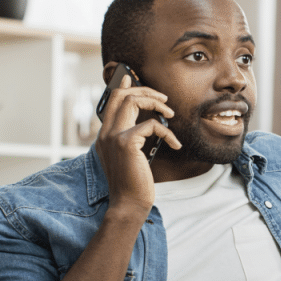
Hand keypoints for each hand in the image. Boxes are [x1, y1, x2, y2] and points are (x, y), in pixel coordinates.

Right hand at [95, 71, 180, 211]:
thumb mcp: (129, 158)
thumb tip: (143, 125)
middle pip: (121, 95)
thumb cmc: (133, 184)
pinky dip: (167, 132)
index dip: (121, 87)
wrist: (128, 203)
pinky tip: (175, 144)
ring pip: (132, 101)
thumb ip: (131, 139)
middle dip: (145, 90)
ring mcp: (113, 137)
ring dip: (156, 103)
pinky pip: (151, 125)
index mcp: (105, 136)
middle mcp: (105, 133)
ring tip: (170, 114)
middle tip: (163, 99)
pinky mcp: (126, 143)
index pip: (110, 102)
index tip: (130, 76)